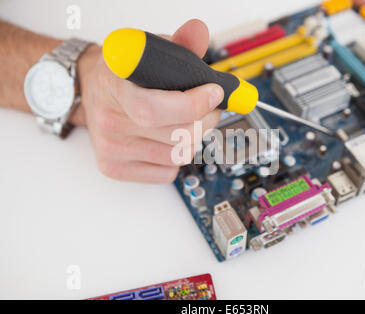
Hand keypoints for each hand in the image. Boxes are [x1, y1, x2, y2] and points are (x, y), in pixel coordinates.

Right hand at [71, 19, 223, 182]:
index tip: (214, 93)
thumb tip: (199, 33)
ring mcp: (110, 148)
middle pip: (175, 135)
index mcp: (114, 86)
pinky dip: (177, 157)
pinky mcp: (113, 168)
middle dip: (207, 120)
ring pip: (177, 155)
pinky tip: (170, 139)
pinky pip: (166, 172)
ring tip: (191, 121)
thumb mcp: (149, 51)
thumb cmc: (124, 73)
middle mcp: (108, 121)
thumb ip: (179, 44)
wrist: (93, 90)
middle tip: (211, 107)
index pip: (152, 109)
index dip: (191, 105)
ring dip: (195, 138)